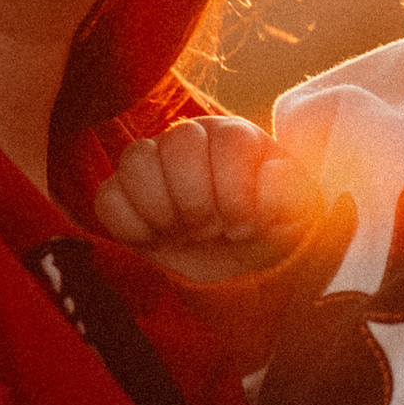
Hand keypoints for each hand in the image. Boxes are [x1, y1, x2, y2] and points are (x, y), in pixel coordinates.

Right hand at [94, 114, 323, 281]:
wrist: (235, 266)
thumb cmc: (266, 231)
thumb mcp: (295, 218)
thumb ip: (291, 194)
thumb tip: (273, 175)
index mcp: (236, 137)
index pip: (229, 140)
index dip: (235, 189)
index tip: (243, 226)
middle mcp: (190, 138)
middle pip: (179, 141)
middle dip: (199, 200)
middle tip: (212, 229)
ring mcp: (151, 163)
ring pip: (136, 160)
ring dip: (163, 209)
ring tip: (183, 232)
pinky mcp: (121, 194)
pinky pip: (108, 198)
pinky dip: (132, 226)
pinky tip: (156, 239)